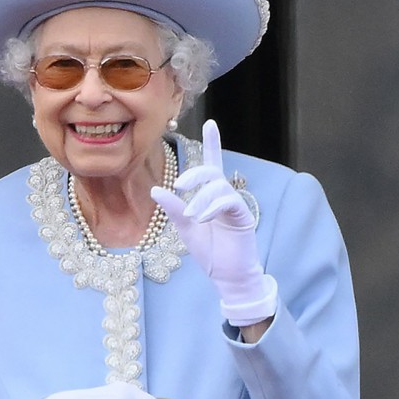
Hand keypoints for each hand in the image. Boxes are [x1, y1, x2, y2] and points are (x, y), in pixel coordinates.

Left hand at [151, 119, 277, 325]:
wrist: (227, 276)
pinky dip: (213, 207)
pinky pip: (228, 201)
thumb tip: (155, 188)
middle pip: (212, 171)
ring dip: (201, 198)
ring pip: (218, 186)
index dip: (212, 143)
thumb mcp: (185, 227)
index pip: (211, 164)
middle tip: (180, 185)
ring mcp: (235, 205)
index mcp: (211, 196)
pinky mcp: (242, 217)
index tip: (210, 122)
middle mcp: (224, 196)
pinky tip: (203, 218)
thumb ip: (174, 208)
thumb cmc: (209, 252)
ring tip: (192, 216)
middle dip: (194, 174)